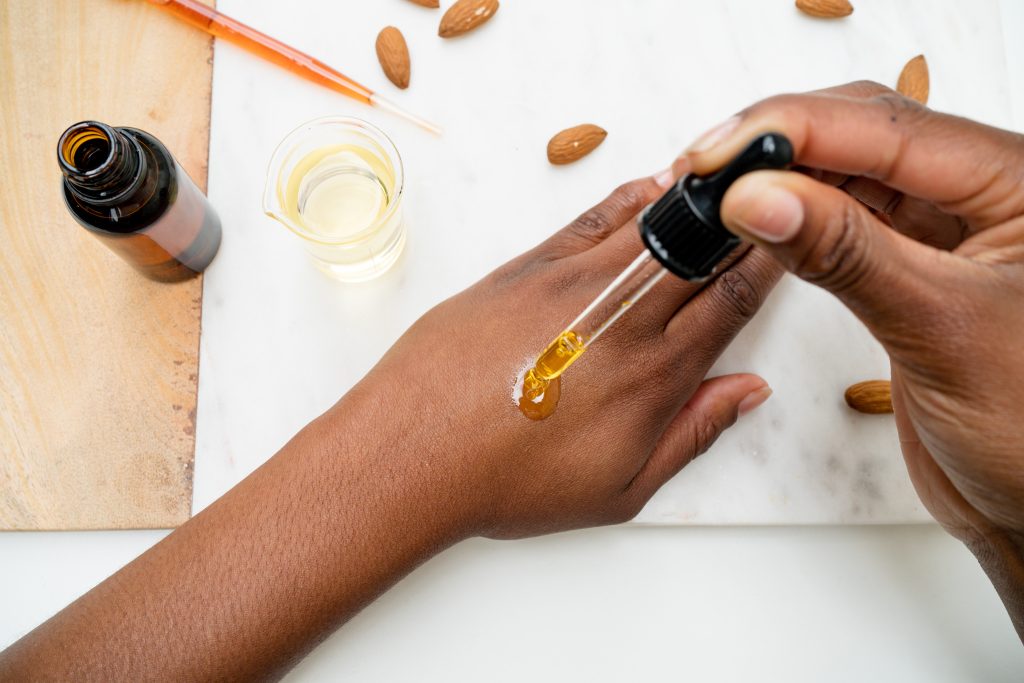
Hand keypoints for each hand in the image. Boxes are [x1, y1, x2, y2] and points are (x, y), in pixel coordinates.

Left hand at [358, 172, 780, 538]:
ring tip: (723, 179)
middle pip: (704, 250)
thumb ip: (693, 434)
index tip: (785, 243)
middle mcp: (622, 318)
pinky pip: (594, 216)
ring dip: (696, 197)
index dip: (768, 263)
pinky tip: (652, 188)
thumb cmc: (509, 480)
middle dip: (742, 220)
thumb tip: (746, 390)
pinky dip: (632, 197)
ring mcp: (573, 283)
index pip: (733, 299)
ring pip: (655, 222)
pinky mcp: (527, 266)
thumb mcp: (620, 489)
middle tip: (766, 196)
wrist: (415, 453)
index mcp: (655, 375)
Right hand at [687, 81, 1023, 635]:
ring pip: (847, 170)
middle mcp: (984, 192)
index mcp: (1019, 184)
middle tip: (705, 166)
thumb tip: (757, 198)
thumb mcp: (937, 329)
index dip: (793, 130)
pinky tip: (757, 218)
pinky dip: (794, 215)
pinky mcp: (912, 262)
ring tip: (717, 190)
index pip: (889, 127)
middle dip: (779, 141)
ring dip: (779, 176)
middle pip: (863, 130)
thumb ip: (844, 254)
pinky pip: (844, 217)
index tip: (719, 154)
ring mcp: (946, 226)